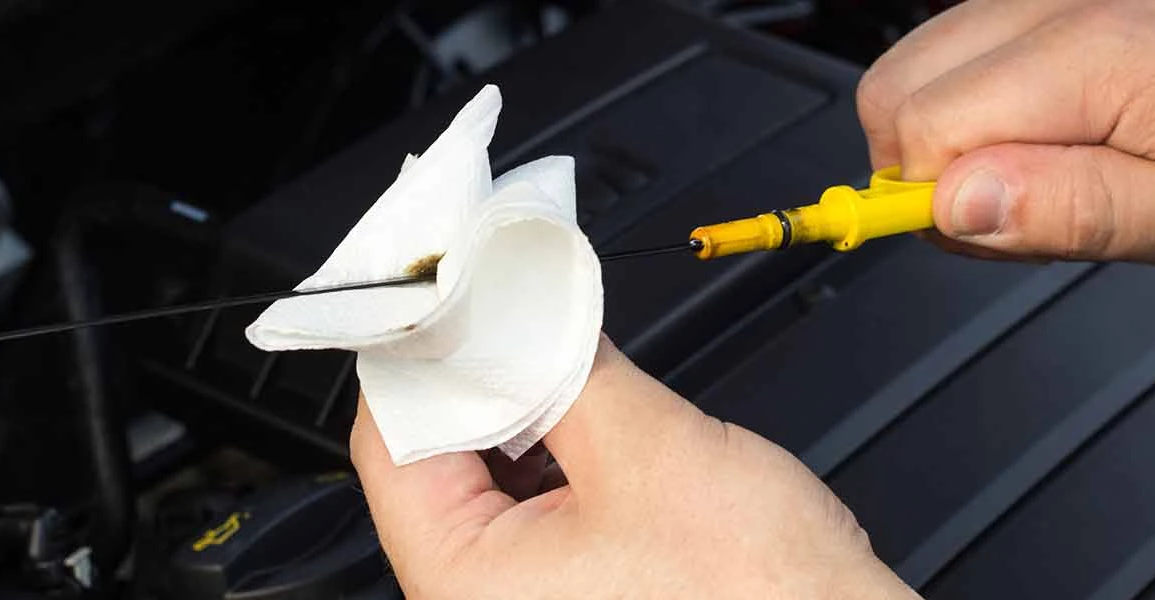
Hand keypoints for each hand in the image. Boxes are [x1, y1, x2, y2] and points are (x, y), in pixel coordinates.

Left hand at [350, 338, 917, 598]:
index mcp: (462, 581)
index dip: (420, 351)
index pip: (393, 441)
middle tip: (516, 302)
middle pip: (439, 456)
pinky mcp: (575, 593)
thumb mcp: (648, 444)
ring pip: (491, 477)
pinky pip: (538, 506)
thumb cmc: (761, 598)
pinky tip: (591, 407)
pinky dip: (559, 449)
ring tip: (566, 354)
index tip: (448, 291)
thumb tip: (526, 300)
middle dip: (482, 374)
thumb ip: (564, 359)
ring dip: (526, 410)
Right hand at [857, 0, 1154, 272]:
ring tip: (1032, 171)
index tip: (984, 238)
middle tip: (1006, 212)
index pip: (921, 130)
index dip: (931, 203)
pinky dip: (971, 99)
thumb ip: (1069, 211)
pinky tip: (1038, 131)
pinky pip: (957, 45)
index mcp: (1091, 56)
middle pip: (893, 88)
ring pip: (914, 63)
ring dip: (943, 133)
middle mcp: (1055, 2)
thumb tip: (952, 208)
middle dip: (920, 167)